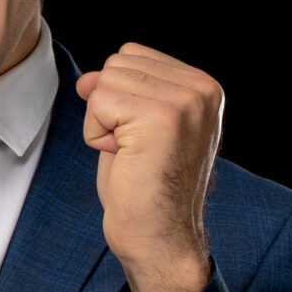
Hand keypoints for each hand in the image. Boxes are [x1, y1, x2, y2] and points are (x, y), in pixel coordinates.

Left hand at [76, 43, 220, 291]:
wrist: (159, 236)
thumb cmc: (144, 186)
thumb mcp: (134, 127)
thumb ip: (120, 92)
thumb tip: (88, 78)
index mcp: (203, 86)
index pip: (131, 55)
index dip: (118, 96)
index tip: (141, 136)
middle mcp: (202, 88)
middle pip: (116, 64)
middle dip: (108, 107)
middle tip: (135, 149)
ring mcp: (185, 101)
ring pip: (105, 82)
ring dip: (102, 122)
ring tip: (131, 154)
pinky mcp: (162, 117)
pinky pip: (97, 103)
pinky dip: (96, 135)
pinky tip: (124, 159)